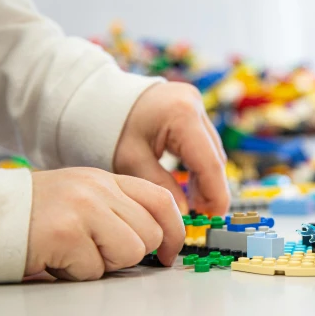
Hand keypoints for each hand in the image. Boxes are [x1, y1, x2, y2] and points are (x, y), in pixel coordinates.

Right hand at [26, 168, 184, 279]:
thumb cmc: (33, 215)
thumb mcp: (82, 198)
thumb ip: (117, 211)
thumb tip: (158, 243)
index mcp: (106, 179)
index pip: (161, 200)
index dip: (175, 232)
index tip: (169, 255)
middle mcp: (98, 189)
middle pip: (151, 234)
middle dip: (130, 255)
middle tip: (96, 253)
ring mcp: (82, 208)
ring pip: (130, 252)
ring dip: (104, 264)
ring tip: (74, 253)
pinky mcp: (64, 232)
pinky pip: (94, 270)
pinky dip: (75, 273)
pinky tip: (55, 258)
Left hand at [113, 82, 228, 215]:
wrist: (99, 98)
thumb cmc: (110, 128)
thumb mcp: (132, 162)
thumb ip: (161, 187)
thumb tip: (184, 213)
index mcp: (182, 115)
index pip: (209, 163)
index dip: (216, 194)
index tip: (214, 217)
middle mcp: (195, 105)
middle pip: (214, 157)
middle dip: (211, 188)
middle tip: (201, 214)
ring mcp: (196, 104)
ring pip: (212, 150)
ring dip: (206, 177)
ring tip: (194, 202)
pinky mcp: (192, 107)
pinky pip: (204, 142)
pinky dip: (199, 164)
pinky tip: (190, 184)